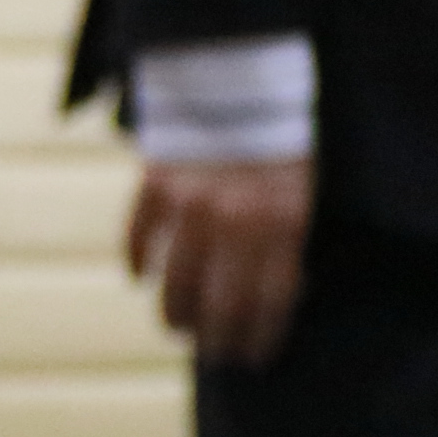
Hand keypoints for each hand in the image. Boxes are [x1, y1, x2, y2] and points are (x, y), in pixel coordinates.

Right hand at [126, 157, 312, 367]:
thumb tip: (276, 298)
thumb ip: (286, 241)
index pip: (271, 300)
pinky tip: (140, 279)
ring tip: (177, 328)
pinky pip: (140, 237)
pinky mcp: (156, 182)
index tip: (252, 358)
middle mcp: (238, 217)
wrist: (236, 78)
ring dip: (175, 311)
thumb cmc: (275, 143)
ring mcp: (193, 201)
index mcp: (284, 220)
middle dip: (217, 337)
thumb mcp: (299, 191)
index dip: (260, 336)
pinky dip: (138, 263)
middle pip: (222, 300)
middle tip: (212, 353)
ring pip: (177, 279)